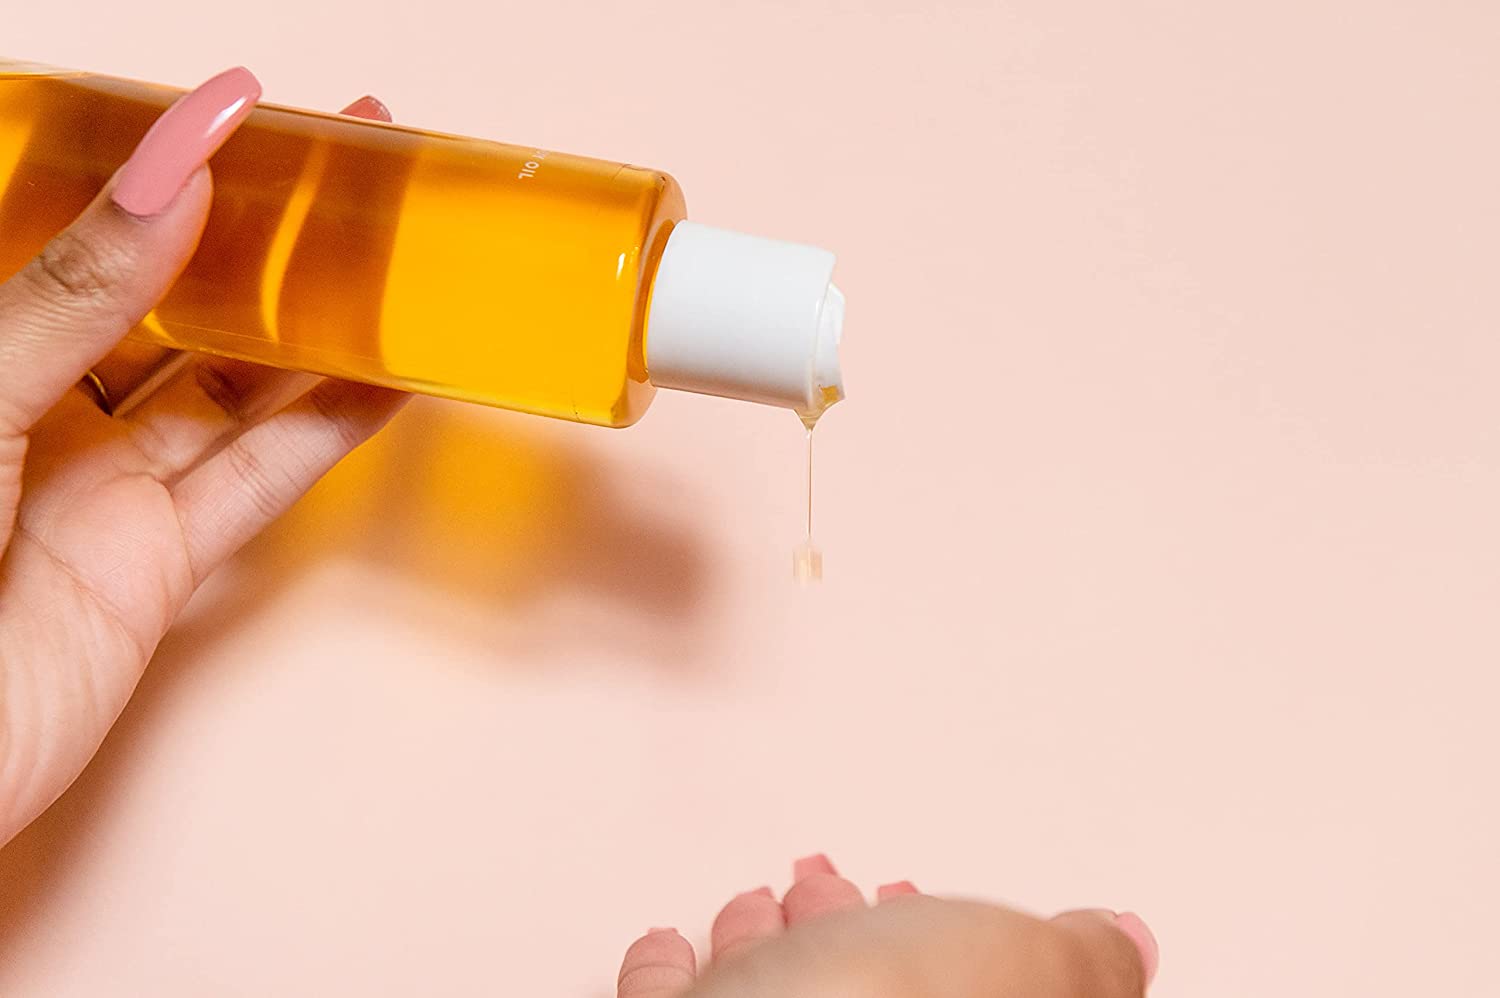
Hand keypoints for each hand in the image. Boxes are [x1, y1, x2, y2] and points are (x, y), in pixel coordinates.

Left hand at [0, 69, 407, 845]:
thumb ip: (72, 296)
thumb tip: (173, 175)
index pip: (88, 236)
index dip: (165, 172)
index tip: (247, 113)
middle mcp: (38, 407)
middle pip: (172, 299)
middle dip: (257, 236)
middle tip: (342, 170)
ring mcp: (103, 485)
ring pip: (230, 385)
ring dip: (309, 326)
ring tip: (386, 260)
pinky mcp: (158, 563)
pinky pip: (259, 478)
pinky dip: (330, 428)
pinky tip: (389, 377)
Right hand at [617, 855, 1158, 997]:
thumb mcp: (1031, 966)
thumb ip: (1086, 956)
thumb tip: (1127, 945)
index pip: (964, 994)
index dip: (951, 947)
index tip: (927, 902)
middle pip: (860, 994)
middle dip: (848, 926)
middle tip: (841, 890)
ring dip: (762, 939)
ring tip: (764, 905)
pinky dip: (673, 970)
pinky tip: (675, 948)